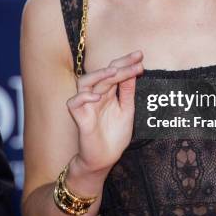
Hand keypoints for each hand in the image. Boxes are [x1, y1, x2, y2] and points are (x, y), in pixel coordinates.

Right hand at [67, 50, 142, 174]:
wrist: (105, 159)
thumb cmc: (115, 135)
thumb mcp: (127, 110)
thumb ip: (128, 92)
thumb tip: (135, 70)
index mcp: (109, 92)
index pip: (115, 72)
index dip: (126, 63)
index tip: (140, 56)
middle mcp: (97, 95)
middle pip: (104, 74)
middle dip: (120, 65)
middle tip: (135, 60)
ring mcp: (87, 105)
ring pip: (85, 82)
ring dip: (99, 75)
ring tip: (114, 72)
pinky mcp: (79, 118)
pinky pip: (74, 103)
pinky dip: (84, 97)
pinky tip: (97, 97)